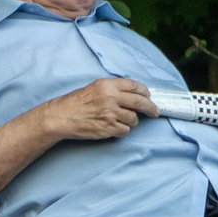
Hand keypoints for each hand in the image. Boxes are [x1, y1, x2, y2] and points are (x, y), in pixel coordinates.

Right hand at [43, 78, 157, 141]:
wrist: (62, 117)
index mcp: (108, 85)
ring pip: (133, 119)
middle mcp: (111, 98)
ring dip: (131, 121)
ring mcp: (111, 114)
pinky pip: (125, 131)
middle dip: (151, 108)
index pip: (135, 86)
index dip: (145, 92)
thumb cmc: (76, 102)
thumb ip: (113, 89)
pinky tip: (114, 128)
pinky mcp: (109, 128)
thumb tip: (133, 94)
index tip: (149, 97)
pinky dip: (122, 131)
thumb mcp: (95, 87)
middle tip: (155, 112)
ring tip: (121, 120)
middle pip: (140, 103)